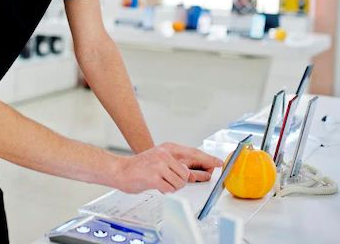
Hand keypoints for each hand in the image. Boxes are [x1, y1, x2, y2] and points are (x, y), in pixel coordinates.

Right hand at [107, 142, 226, 192]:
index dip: (208, 159)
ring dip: (173, 186)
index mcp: (168, 148)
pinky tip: (157, 185)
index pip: (194, 153)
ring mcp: (160, 165)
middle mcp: (165, 154)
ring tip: (161, 182)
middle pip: (188, 172)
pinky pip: (170, 189)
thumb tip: (200, 173)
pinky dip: (166, 190)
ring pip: (180, 182)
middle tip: (176, 181)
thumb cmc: (140, 167)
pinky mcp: (154, 177)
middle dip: (185, 180)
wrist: (120, 170)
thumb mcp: (161, 160)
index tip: (219, 163)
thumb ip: (179, 165)